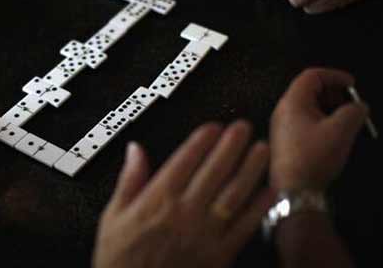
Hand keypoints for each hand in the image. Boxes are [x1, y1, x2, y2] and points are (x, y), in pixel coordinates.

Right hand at [93, 121, 273, 267]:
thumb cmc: (120, 259)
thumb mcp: (113, 216)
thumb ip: (129, 180)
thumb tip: (135, 150)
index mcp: (157, 199)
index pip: (185, 160)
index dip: (202, 140)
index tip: (214, 127)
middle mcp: (184, 212)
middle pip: (214, 170)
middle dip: (231, 145)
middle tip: (244, 128)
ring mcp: (204, 233)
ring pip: (233, 193)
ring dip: (250, 169)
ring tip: (262, 149)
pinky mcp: (219, 255)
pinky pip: (244, 226)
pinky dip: (259, 207)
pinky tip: (269, 190)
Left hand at [269, 68, 368, 190]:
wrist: (293, 191)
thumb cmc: (313, 157)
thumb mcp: (341, 131)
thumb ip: (354, 112)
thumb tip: (359, 106)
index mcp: (292, 102)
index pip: (312, 76)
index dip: (334, 76)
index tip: (352, 84)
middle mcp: (282, 111)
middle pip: (308, 90)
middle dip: (333, 93)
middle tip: (351, 104)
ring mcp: (281, 127)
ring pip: (307, 107)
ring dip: (329, 108)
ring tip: (346, 121)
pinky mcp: (284, 142)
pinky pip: (304, 122)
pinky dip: (321, 121)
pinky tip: (334, 135)